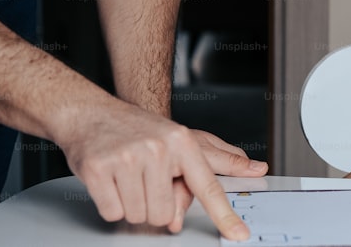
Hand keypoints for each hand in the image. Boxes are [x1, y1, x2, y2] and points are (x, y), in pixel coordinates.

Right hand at [58, 99, 255, 240]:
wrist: (93, 114)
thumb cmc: (142, 129)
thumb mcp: (185, 138)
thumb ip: (221, 160)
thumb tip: (256, 169)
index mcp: (183, 143)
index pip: (208, 186)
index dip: (224, 215)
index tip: (238, 234)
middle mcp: (158, 149)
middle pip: (165, 214)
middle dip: (154, 207)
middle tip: (146, 182)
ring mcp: (127, 158)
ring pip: (138, 215)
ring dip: (132, 205)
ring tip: (128, 179)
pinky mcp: (98, 169)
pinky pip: (112, 212)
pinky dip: (111, 204)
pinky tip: (111, 182)